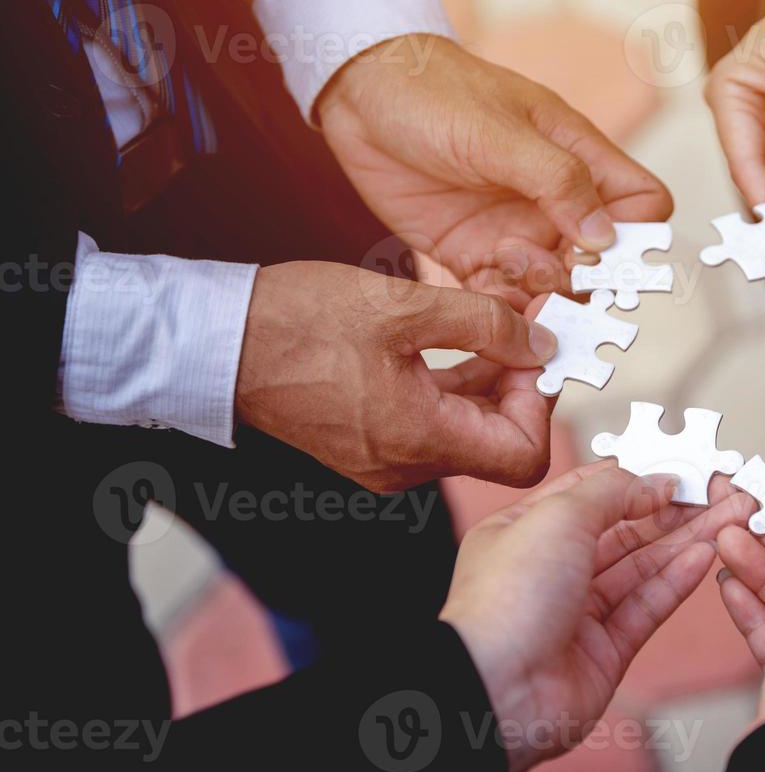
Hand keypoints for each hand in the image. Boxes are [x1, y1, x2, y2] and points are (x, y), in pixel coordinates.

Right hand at [235, 262, 557, 491]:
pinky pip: (433, 423)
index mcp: (419, 439)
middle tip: (523, 328)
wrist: (215, 341)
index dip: (542, 404)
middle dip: (520, 384)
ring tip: (491, 324)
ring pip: (466, 431)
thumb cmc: (297, 322)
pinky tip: (454, 341)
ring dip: (489, 382)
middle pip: (498, 444)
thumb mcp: (405, 306)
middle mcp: (405, 464)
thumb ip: (485, 324)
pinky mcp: (368, 443)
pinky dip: (454, 387)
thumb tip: (539, 344)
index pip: (524, 457)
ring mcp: (384, 459)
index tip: (534, 353)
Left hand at [318, 36, 672, 304]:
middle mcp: (553, 201)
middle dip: (584, 281)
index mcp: (578, 159)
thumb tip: (606, 235)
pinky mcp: (469, 251)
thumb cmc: (434, 91)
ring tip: (505, 268)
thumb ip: (558, 181)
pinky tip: (480, 285)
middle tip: (552, 283)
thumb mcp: (501, 131)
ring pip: (552, 286)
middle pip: (600, 261)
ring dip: (538, 293)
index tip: (610, 256)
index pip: (642, 204)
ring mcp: (513, 228)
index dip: (638, 235)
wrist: (359, 93)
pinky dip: (498, 303)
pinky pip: (499, 295)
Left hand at [439, 464, 751, 771]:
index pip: (589, 492)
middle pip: (625, 530)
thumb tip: (655, 481)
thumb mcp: (559, 516)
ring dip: (687, 540)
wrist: (497, 691)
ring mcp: (579, 612)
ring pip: (643, 567)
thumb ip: (613, 491)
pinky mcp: (605, 651)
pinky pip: (648, 606)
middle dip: (674, 509)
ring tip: (729, 517)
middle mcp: (552, 569)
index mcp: (524, 530)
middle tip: (720, 491)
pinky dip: (677, 580)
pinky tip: (705, 555)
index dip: (637, 478)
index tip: (680, 467)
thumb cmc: (507, 600)